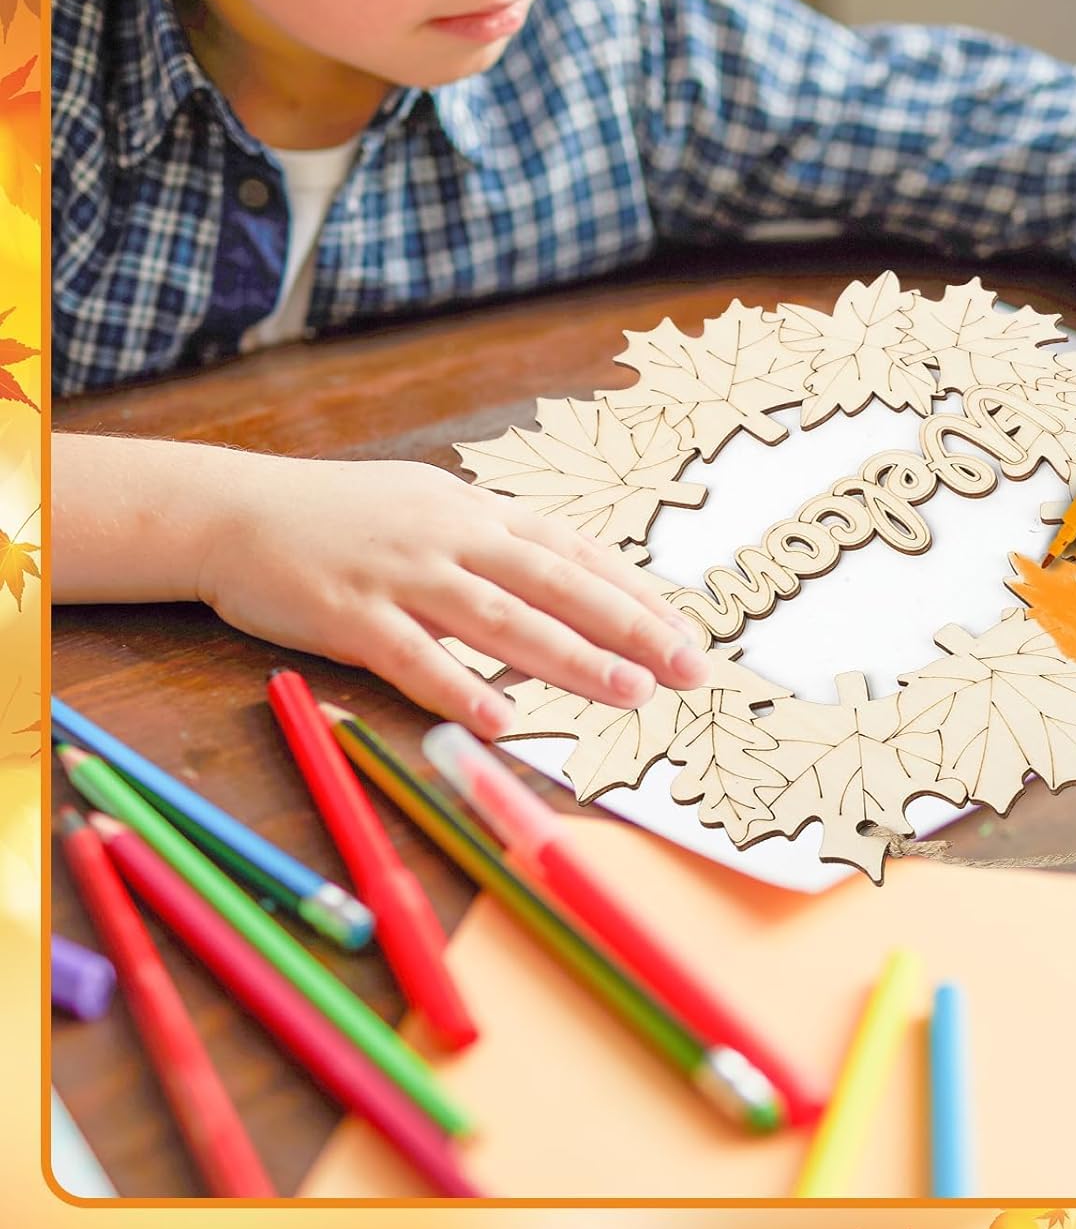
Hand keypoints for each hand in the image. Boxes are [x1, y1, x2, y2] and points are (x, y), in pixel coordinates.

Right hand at [196, 454, 710, 738]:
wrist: (234, 509)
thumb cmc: (343, 516)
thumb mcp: (429, 508)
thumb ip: (492, 545)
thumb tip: (561, 584)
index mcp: (476, 512)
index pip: (573, 553)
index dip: (633, 592)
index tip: (683, 628)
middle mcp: (451, 537)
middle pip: (556, 584)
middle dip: (629, 627)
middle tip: (687, 666)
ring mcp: (402, 574)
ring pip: (501, 619)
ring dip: (570, 658)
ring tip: (629, 692)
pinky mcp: (350, 614)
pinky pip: (414, 657)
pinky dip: (461, 688)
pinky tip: (504, 720)